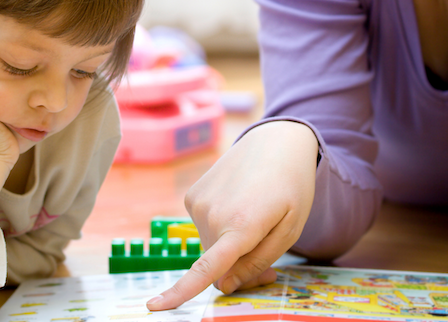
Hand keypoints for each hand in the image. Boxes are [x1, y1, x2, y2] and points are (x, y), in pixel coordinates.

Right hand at [146, 121, 317, 309]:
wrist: (276, 142)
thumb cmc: (291, 187)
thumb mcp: (290, 230)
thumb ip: (257, 261)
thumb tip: (224, 285)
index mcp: (241, 225)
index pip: (206, 267)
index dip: (181, 292)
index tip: (155, 307)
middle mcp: (212, 214)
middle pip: (217, 265)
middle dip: (238, 268)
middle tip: (267, 256)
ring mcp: (197, 203)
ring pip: (209, 247)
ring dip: (228, 247)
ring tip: (255, 222)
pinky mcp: (191, 196)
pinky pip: (204, 228)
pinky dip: (219, 227)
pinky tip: (239, 205)